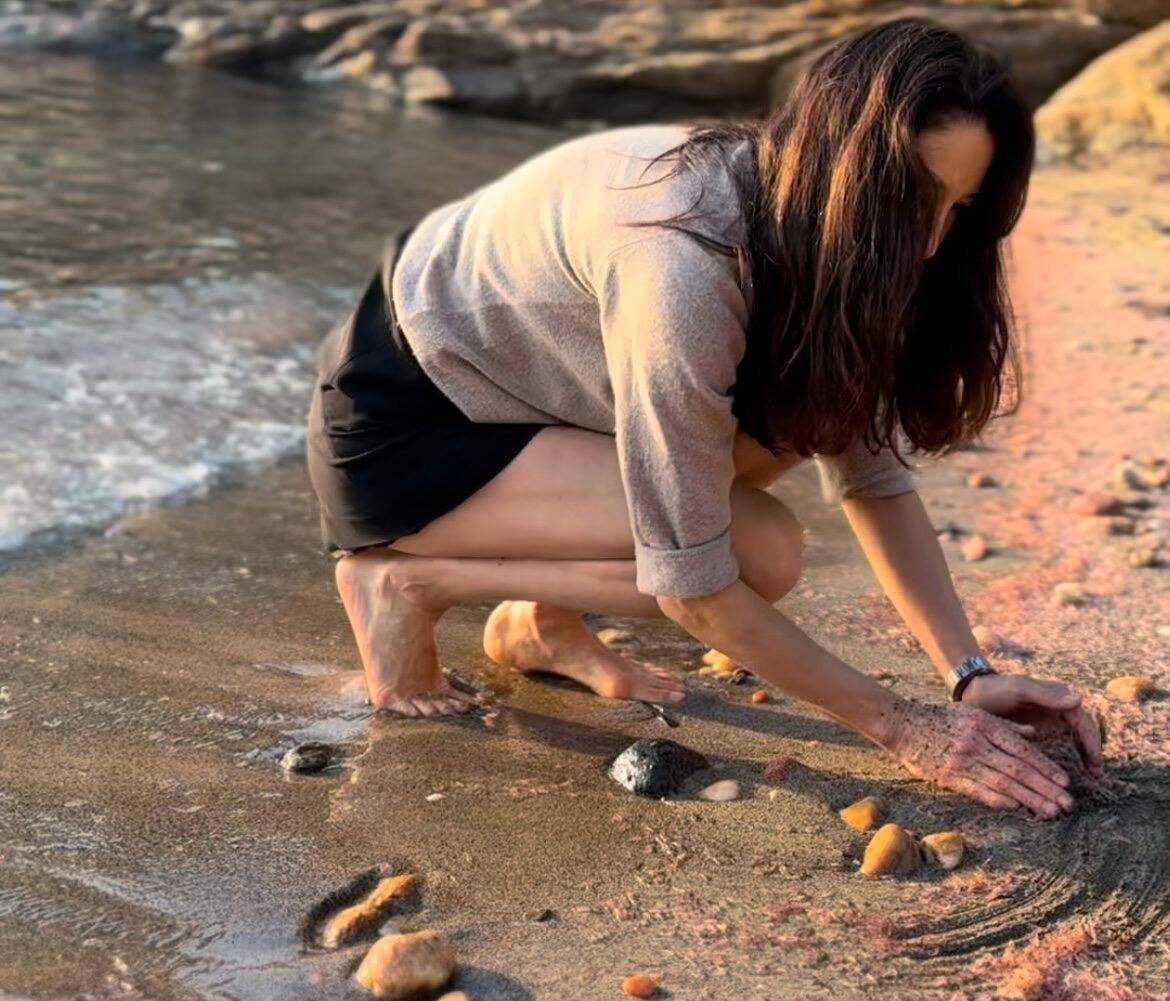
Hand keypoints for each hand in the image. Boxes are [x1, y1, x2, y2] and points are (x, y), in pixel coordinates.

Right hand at [885, 699, 1074, 817]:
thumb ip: (1004, 725)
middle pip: (1018, 770)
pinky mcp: (948, 776)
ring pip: (1003, 784)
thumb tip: (1034, 734)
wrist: (902, 724)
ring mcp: (961, 761)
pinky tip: (1017, 808)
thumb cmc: (940, 718)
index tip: (1065, 781)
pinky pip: (978, 791)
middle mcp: (976, 743)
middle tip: (1068, 804)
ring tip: (1051, 811)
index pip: (1023, 750)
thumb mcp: (973, 713)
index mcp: (984, 725)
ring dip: (1030, 799)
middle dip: (1046, 788)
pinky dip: (999, 800)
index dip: (1046, 767)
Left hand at [960, 674, 1103, 779]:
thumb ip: (1047, 696)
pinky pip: (1057, 744)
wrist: (973, 693)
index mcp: (1058, 697)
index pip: (1083, 722)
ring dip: (1080, 757)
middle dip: (1090, 754)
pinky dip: (1063, 757)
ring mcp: (1048, 719)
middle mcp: (1058, 708)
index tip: (1096, 764)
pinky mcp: (1038, 730)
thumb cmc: (995, 689)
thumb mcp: (1019, 690)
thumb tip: (1080, 700)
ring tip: (1087, 779)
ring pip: (1072, 740)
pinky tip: (1063, 775)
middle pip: (1082, 733)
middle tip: (1096, 777)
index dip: (1092, 743)